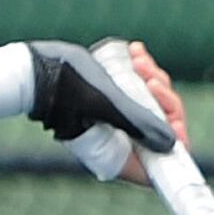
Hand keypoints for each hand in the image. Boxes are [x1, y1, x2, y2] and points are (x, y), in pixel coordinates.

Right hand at [26, 39, 179, 152]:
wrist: (38, 69)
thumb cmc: (66, 91)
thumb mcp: (108, 105)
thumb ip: (140, 123)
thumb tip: (173, 142)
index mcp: (119, 155)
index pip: (160, 163)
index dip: (176, 144)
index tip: (176, 121)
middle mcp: (120, 140)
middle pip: (161, 127)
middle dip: (163, 98)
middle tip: (151, 78)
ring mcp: (116, 119)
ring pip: (152, 103)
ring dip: (152, 77)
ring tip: (139, 59)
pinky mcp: (112, 98)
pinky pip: (138, 87)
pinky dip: (141, 69)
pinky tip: (136, 51)